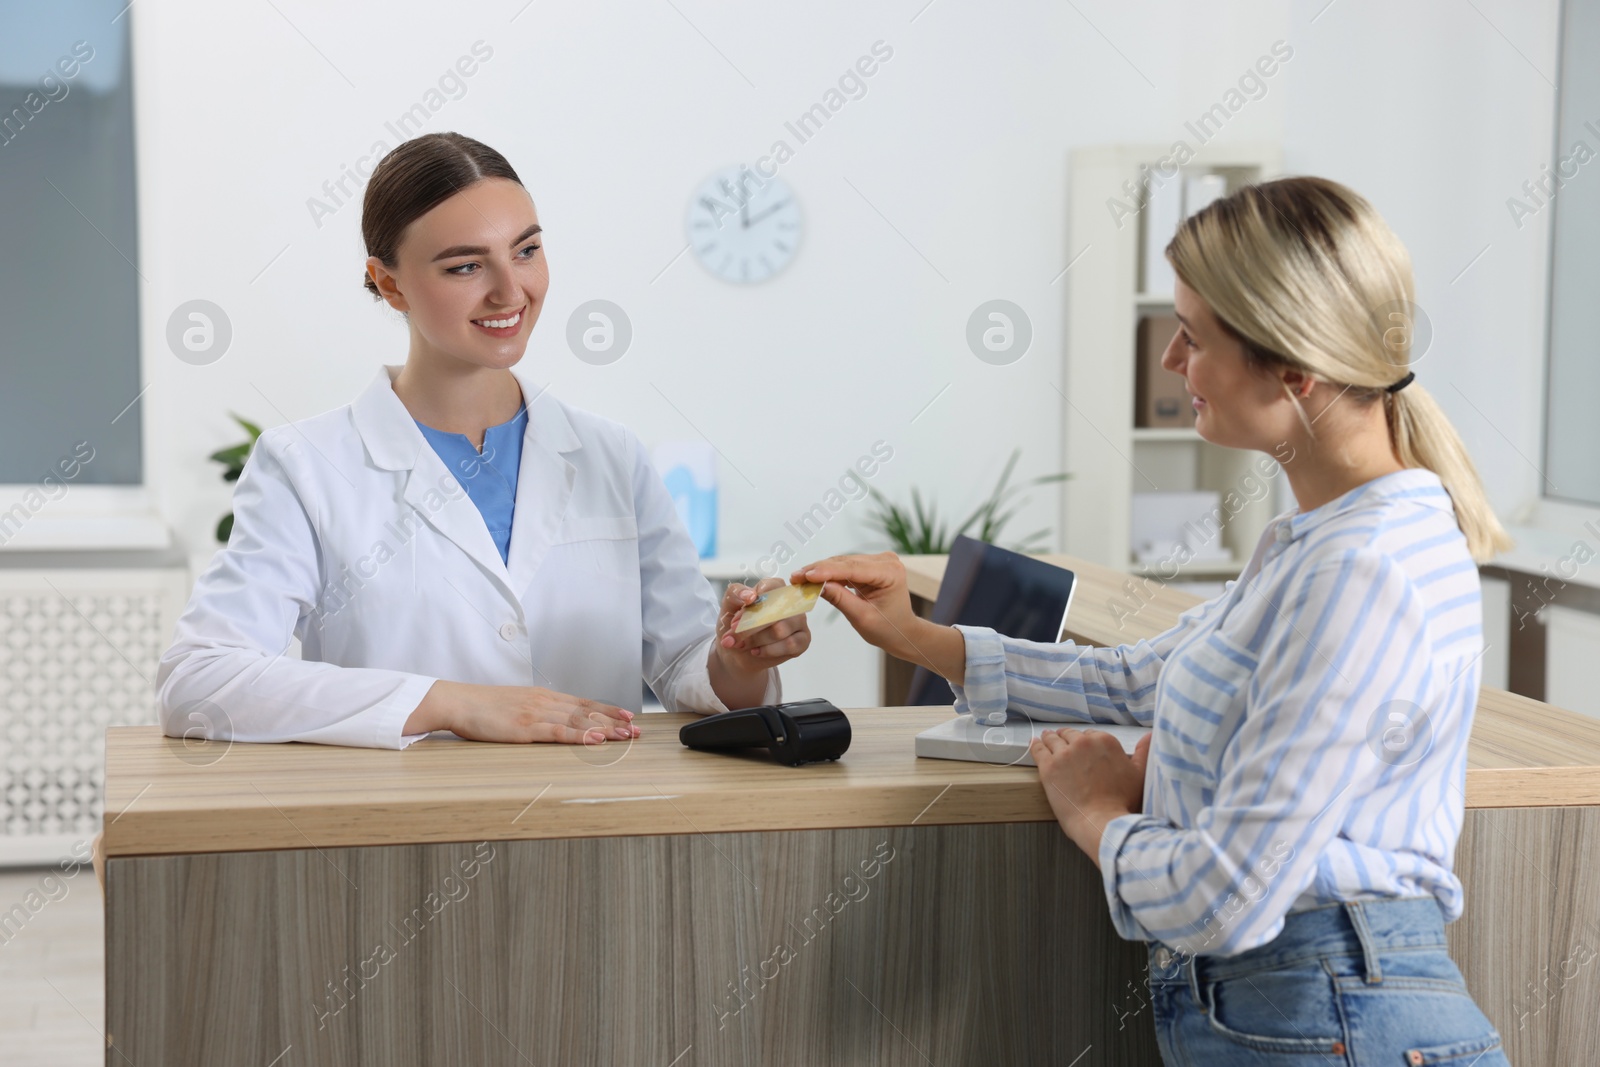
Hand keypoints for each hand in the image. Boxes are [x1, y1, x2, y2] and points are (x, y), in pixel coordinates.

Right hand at [406, 681, 638, 743]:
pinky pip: (558, 732)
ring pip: (578, 721)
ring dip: (605, 729)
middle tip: (637, 731)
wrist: (457, 701)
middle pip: (587, 711)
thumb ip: (535, 711)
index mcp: (543, 697)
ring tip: (626, 736)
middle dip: (615, 721)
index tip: (628, 716)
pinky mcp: (525, 728)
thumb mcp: (515, 705)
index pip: (582, 702)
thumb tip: (551, 719)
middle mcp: (544, 702)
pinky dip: (580, 736)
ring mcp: (536, 714)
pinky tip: (596, 740)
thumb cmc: (482, 707)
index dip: (607, 710)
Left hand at [716, 578, 811, 673]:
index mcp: (774, 587)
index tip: (736, 620)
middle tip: (733, 636)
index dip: (752, 604)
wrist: (737, 653)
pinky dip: (769, 650)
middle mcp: (791, 601)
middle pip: (775, 610)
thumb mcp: (728, 606)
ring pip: (780, 629)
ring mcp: (799, 621)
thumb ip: (735, 594)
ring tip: (742, 645)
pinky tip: (757, 651)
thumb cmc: (736, 626)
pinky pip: (790, 644)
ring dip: (756, 640)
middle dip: (749, 627)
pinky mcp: (803, 640)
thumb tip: (750, 596)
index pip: (770, 586)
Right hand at [791, 554, 964, 681]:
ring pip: (842, 562)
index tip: (805, 575)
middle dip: (819, 570)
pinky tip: (811, 578)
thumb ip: (840, 599)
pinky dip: (829, 573)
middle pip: (846, 562)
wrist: (902, 632)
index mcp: (890, 572)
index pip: (853, 569)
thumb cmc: (888, 629)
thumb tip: (816, 585)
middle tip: (795, 578)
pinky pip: (845, 566)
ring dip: (820, 570)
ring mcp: (879, 561)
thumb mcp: (862, 617)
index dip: (827, 571)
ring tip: (798, 578)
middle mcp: (886, 561)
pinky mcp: (870, 565)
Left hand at [1031, 729, 1150, 862]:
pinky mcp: (1048, 767)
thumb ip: (1144, 751)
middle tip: (1061, 742)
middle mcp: (1083, 743)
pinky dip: (1035, 745)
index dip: (1086, 742)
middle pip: (1070, 735)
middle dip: (1067, 739)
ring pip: (1052, 739)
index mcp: (1105, 741)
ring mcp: (1064, 754)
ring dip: (1049, 738)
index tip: (1082, 748)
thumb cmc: (1121, 802)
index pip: (1091, 734)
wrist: (1101, 822)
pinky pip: (1038, 749)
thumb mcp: (1140, 774)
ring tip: (1045, 739)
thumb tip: (1150, 735)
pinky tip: (1034, 744)